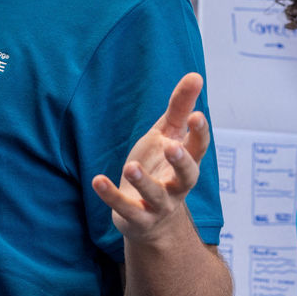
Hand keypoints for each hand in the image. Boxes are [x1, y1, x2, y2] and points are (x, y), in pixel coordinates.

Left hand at [91, 73, 210, 245]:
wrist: (150, 219)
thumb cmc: (160, 167)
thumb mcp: (168, 135)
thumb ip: (180, 108)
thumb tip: (196, 75)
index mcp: (186, 162)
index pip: (198, 148)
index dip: (199, 133)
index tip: (197, 116)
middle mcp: (178, 186)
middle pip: (187, 176)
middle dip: (181, 162)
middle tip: (172, 147)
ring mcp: (159, 205)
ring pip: (154, 195)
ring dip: (143, 181)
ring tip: (131, 166)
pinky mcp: (137, 218)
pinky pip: (125, 208)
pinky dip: (111, 195)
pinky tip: (97, 180)